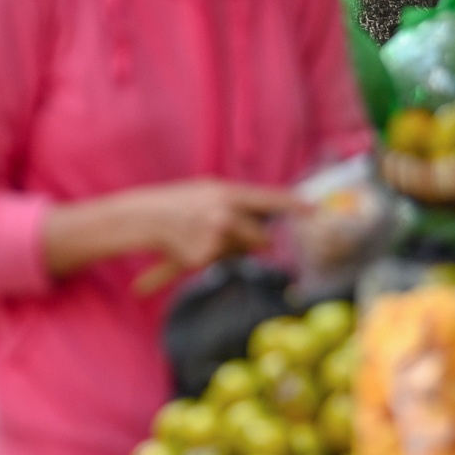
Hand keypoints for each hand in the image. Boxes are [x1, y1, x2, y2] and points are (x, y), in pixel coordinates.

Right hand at [42, 178, 296, 293]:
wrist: (141, 216)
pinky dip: (209, 257)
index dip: (294, 205)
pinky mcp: (202, 258)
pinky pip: (219, 262)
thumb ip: (236, 204)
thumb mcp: (207, 192)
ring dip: (229, 248)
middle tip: (236, 234)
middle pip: (259, 235)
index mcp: (227, 193)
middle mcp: (224, 215)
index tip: (314, 210)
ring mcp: (213, 238)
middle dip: (257, 239)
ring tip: (202, 235)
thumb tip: (264, 222)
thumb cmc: (177, 201)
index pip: (269, 198)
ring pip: (238, 251)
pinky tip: (190, 247)